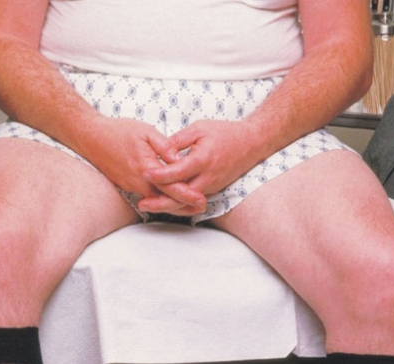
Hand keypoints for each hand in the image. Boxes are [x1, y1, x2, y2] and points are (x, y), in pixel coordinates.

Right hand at [81, 117, 206, 212]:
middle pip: (164, 199)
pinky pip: (147, 195)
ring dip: (172, 202)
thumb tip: (180, 159)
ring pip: (155, 199)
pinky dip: (160, 197)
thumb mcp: (146, 131)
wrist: (92, 137)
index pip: (170, 186)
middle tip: (201, 205)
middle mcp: (138, 181)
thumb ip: (165, 146)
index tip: (201, 200)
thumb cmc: (119, 131)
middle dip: (183, 204)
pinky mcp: (127, 185)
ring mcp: (131, 185)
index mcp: (145, 167)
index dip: (187, 194)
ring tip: (190, 203)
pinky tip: (170, 196)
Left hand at [140, 120, 262, 213]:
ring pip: (187, 202)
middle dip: (161, 202)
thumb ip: (179, 140)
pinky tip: (165, 202)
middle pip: (181, 196)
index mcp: (203, 160)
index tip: (144, 173)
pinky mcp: (213, 189)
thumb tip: (160, 150)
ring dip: (168, 205)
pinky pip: (193, 200)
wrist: (251, 143)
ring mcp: (212, 186)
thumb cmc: (225, 133)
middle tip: (142, 204)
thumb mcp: (199, 128)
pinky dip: (179, 203)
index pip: (178, 172)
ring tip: (148, 205)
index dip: (160, 174)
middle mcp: (208, 177)